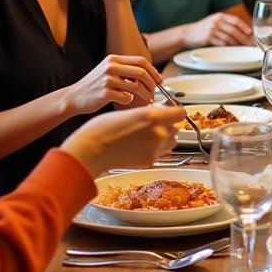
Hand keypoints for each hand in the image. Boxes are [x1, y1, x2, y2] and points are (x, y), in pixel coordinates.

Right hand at [61, 104, 185, 177]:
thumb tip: (159, 112)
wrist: (91, 151)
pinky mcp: (150, 161)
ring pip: (172, 140)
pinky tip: (143, 144)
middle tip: (153, 123)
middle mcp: (158, 133)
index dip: (175, 111)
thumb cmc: (102, 129)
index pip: (180, 113)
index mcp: (152, 117)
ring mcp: (155, 149)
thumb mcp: (129, 112)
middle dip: (168, 124)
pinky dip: (157, 148)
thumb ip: (148, 113)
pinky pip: (162, 152)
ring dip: (165, 136)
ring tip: (148, 134)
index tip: (171, 111)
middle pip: (176, 127)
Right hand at [65, 54, 161, 116]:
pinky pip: (126, 98)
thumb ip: (126, 70)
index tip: (160, 80)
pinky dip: (129, 101)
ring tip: (147, 100)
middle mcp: (111, 66)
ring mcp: (107, 79)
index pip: (141, 61)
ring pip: (136, 86)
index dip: (154, 71)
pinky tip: (126, 101)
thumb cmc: (94, 86)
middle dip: (152, 84)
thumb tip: (150, 76)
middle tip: (155, 92)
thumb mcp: (109, 71)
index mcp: (114, 59)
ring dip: (145, 95)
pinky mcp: (105, 93)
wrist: (74, 97)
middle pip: (141, 72)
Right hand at [183, 11, 252, 46]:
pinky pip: (221, 43)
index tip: (250, 33)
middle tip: (249, 43)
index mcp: (219, 16)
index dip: (244, 26)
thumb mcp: (214, 22)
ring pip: (228, 38)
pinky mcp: (208, 37)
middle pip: (233, 30)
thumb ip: (226, 24)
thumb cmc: (204, 29)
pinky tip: (230, 49)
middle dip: (243, 37)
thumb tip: (243, 32)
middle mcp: (216, 21)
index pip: (235, 20)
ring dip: (236, 44)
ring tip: (241, 47)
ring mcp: (211, 29)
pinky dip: (227, 47)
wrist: (188, 33)